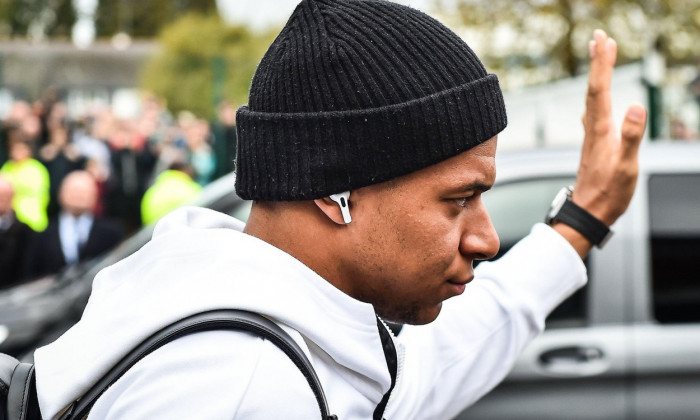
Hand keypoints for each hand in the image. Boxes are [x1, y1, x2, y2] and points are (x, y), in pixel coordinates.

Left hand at [553, 30, 646, 256]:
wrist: (589, 212)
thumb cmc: (609, 193)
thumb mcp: (626, 166)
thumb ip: (632, 136)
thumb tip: (636, 105)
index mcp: (600, 130)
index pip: (600, 90)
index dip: (602, 65)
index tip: (604, 41)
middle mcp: (592, 129)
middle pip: (593, 89)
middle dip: (597, 62)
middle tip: (599, 37)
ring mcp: (592, 136)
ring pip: (592, 98)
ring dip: (596, 75)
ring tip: (598, 56)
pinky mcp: (594, 144)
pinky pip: (594, 111)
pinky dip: (596, 94)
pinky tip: (594, 96)